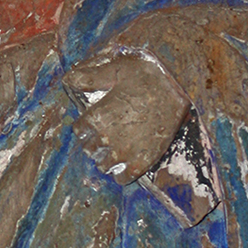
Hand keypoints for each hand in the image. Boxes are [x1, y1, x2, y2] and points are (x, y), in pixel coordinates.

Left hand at [65, 53, 189, 184]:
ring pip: (103, 165)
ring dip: (105, 159)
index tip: (92, 125)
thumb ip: (89, 78)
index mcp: (97, 116)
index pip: (79, 131)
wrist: (179, 87)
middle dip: (94, 143)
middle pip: (90, 149)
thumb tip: (68, 79)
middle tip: (104, 137)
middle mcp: (106, 137)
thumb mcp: (115, 70)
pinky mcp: (142, 161)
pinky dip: (121, 175)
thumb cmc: (147, 74)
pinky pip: (124, 177)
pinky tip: (124, 167)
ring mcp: (124, 152)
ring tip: (113, 152)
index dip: (85, 127)